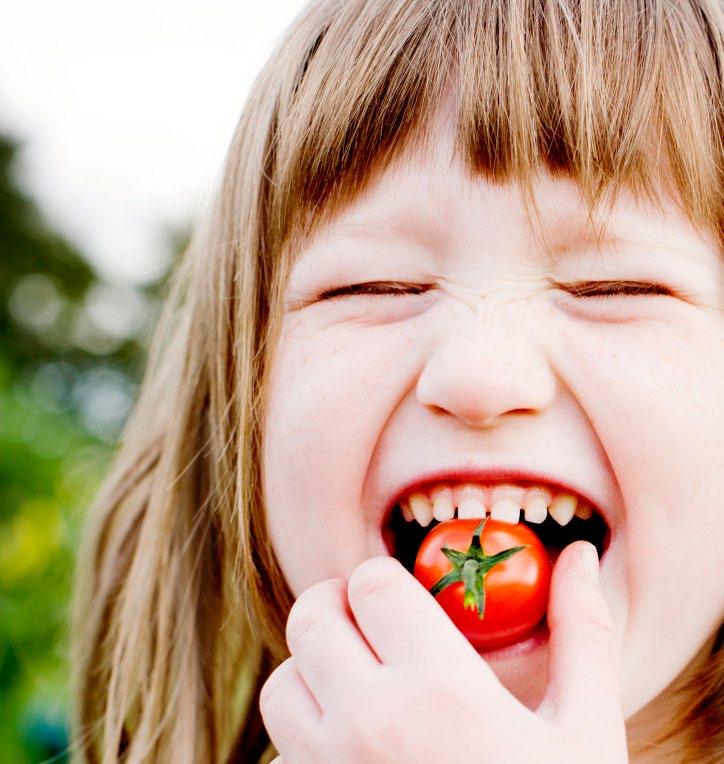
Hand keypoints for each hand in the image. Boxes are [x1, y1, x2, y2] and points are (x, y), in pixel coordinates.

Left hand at [259, 541, 626, 762]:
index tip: (402, 596)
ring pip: (282, 684)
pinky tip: (356, 749)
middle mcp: (369, 728)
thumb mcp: (585, 730)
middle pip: (310, 619)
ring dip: (313, 670)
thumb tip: (577, 554)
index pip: (370, 584)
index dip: (383, 578)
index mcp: (439, 691)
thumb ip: (581, 633)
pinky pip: (281, 752)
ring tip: (360, 683)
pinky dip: (307, 736)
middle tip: (371, 623)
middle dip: (337, 606)